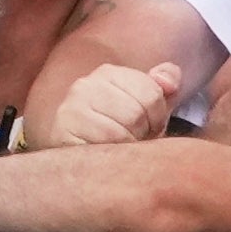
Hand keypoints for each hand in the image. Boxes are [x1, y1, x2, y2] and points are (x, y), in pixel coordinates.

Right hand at [48, 60, 184, 147]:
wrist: (75, 156)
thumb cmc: (117, 129)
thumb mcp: (146, 106)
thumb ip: (165, 86)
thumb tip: (168, 83)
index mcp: (108, 73)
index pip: (152, 93)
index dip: (157, 117)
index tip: (146, 126)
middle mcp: (85, 86)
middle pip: (136, 113)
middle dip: (141, 133)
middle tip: (131, 139)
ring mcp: (70, 109)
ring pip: (119, 132)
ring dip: (126, 147)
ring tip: (118, 148)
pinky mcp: (62, 133)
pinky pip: (101, 148)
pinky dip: (109, 158)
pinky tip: (104, 156)